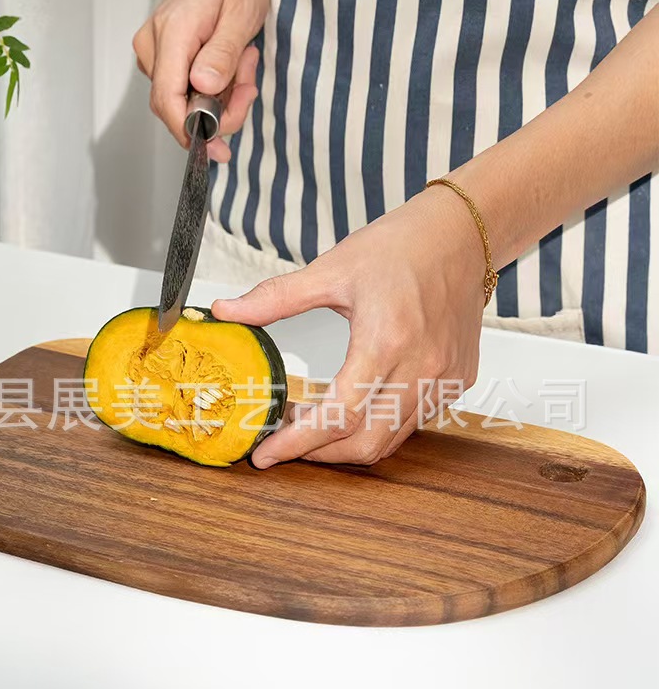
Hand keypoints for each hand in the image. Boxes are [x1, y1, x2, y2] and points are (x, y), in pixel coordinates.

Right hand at [133, 0, 269, 162]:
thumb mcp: (239, 15)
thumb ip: (222, 53)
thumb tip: (204, 87)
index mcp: (171, 33)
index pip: (168, 100)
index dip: (191, 131)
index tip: (216, 147)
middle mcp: (154, 46)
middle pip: (177, 108)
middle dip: (219, 112)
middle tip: (247, 89)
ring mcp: (156, 54)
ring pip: (185, 103)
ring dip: (221, 99)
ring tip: (243, 65)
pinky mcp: (164, 60)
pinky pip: (187, 92)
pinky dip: (214, 91)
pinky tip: (230, 69)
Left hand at [211, 188, 487, 466]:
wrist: (463, 234)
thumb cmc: (402, 246)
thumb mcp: (331, 269)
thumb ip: (275, 298)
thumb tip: (225, 310)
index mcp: (386, 340)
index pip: (337, 415)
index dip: (296, 443)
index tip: (265, 454)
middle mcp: (421, 368)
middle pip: (364, 442)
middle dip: (318, 454)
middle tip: (284, 443)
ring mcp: (444, 378)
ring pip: (390, 439)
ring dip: (347, 444)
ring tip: (313, 426)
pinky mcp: (457, 380)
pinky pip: (413, 422)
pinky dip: (379, 427)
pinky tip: (355, 408)